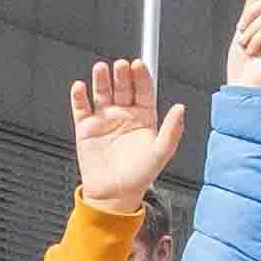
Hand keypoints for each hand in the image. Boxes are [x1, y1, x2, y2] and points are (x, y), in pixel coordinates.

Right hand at [64, 60, 188, 212]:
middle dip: (121, 75)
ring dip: (101, 80)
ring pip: (102, 93)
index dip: (141, 77)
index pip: (144, 90)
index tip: (139, 65)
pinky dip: (79, 96)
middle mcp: (124, 115)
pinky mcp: (86, 128)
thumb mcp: (161, 153)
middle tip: (120, 66)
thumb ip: (172, 129)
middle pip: (123, 87)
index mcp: (144, 118)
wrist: (113, 195)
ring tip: (101, 69)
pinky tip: (80, 87)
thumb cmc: (139, 176)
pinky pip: (81, 108)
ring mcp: (104, 120)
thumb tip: (180, 108)